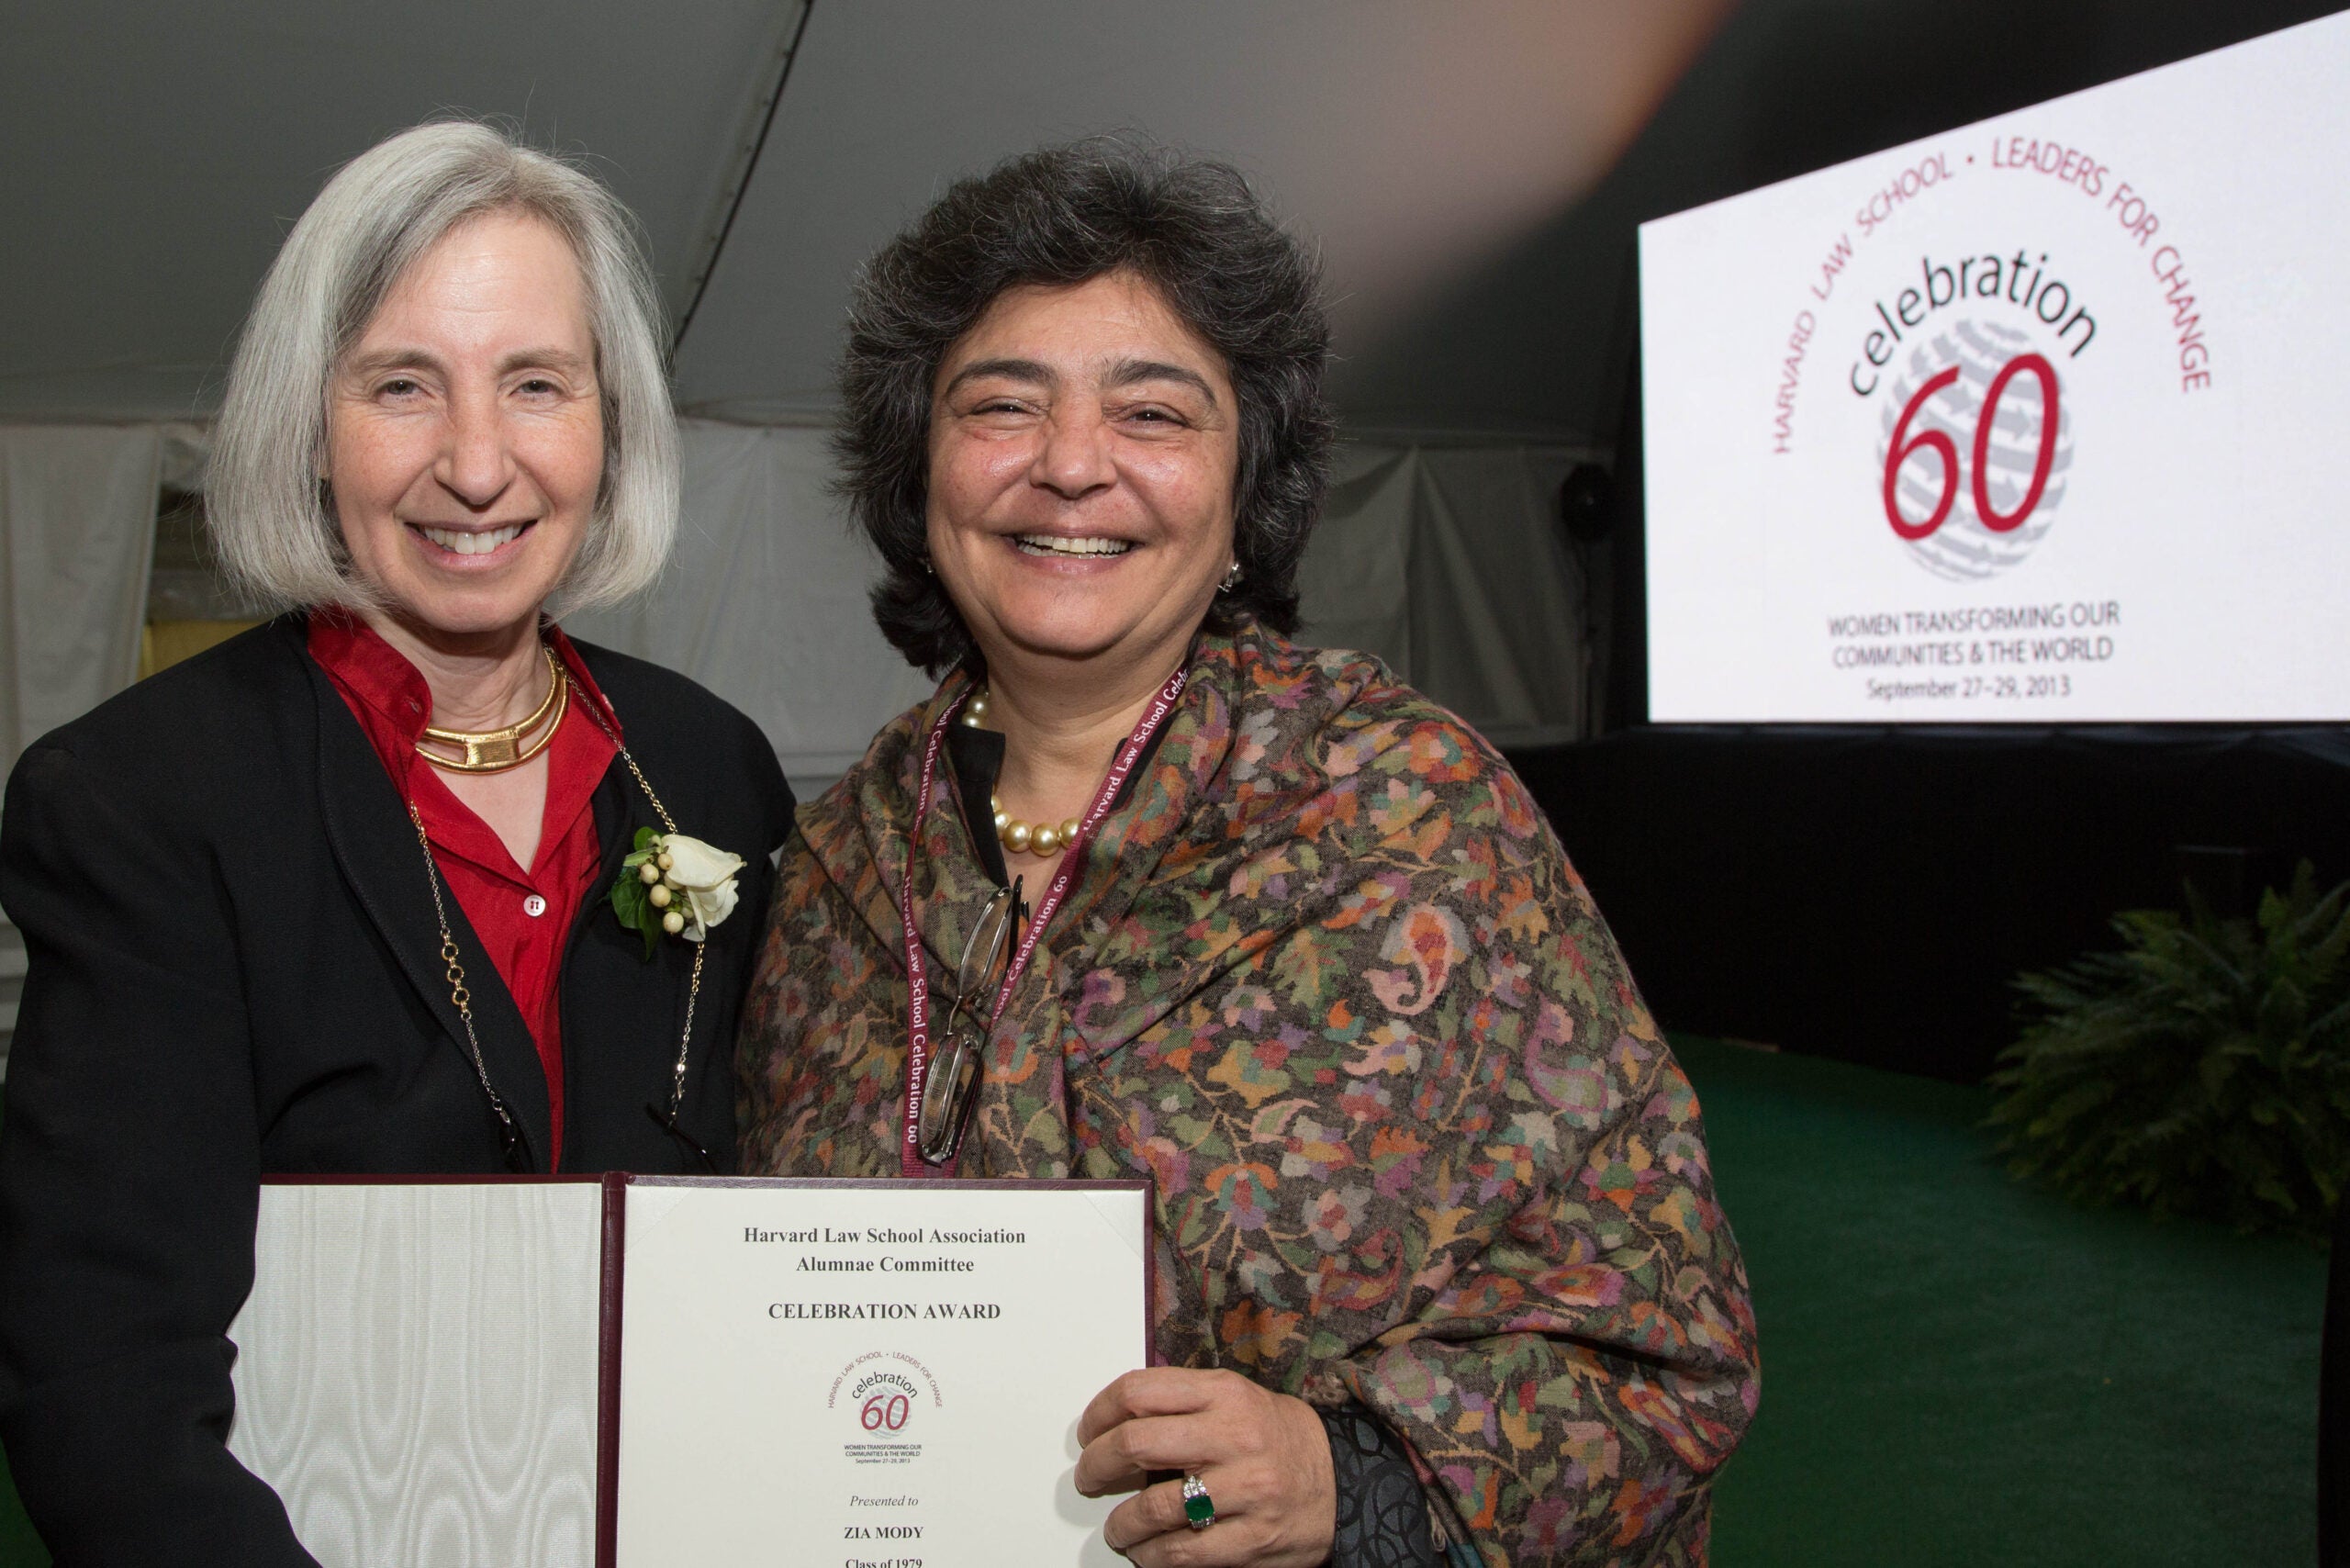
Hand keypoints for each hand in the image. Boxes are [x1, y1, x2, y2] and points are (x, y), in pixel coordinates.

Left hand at [1075, 1367, 1335, 1566]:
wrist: (1344, 1483)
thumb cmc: (1278, 1440)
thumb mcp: (1237, 1400)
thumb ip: (1184, 1404)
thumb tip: (1116, 1423)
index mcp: (1225, 1394)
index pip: (1138, 1391)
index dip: (1099, 1414)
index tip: (1088, 1433)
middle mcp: (1235, 1435)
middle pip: (1135, 1443)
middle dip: (1097, 1465)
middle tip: (1090, 1477)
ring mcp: (1246, 1489)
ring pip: (1154, 1507)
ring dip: (1121, 1523)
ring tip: (1118, 1526)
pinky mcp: (1253, 1538)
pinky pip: (1183, 1552)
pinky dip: (1152, 1556)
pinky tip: (1146, 1552)